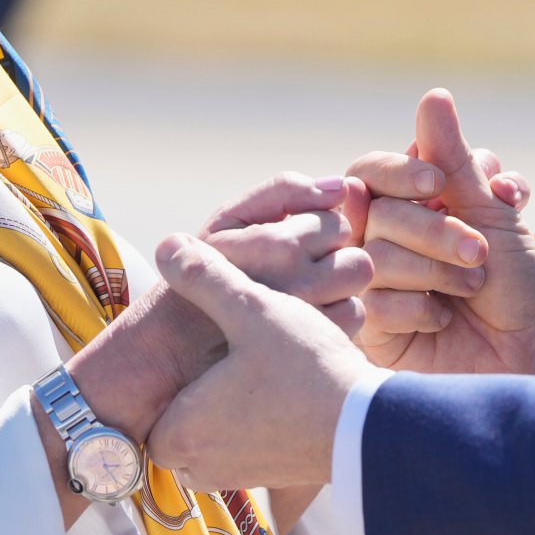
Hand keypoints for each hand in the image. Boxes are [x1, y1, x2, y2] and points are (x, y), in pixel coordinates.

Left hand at [146, 234, 368, 490]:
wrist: (367, 426)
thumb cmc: (305, 371)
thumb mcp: (252, 312)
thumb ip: (205, 278)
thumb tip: (168, 246)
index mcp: (178, 431)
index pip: (152, 402)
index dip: (178, 369)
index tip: (204, 350)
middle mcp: (198, 466)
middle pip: (181, 419)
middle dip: (201, 390)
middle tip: (232, 357)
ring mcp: (235, 477)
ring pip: (212, 435)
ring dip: (229, 408)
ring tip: (260, 370)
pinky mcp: (269, 480)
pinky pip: (244, 450)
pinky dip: (256, 425)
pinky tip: (284, 392)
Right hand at [200, 172, 376, 337]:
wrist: (176, 343)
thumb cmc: (208, 268)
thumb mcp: (232, 218)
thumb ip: (285, 191)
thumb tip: (341, 185)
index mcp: (276, 247)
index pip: (336, 223)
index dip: (319, 231)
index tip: (294, 244)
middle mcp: (295, 285)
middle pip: (357, 260)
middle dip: (337, 260)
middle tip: (307, 269)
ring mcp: (306, 325)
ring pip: (356, 294)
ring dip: (340, 288)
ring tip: (306, 293)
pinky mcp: (310, 349)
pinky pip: (352, 320)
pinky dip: (336, 315)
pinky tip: (306, 317)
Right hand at [350, 89, 534, 375]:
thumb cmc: (520, 277)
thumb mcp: (491, 209)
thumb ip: (455, 156)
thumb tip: (434, 95)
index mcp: (408, 204)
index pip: (372, 170)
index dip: (398, 170)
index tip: (436, 180)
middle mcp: (383, 239)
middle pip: (378, 213)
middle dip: (438, 231)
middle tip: (481, 253)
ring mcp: (374, 283)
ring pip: (376, 258)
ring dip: (437, 273)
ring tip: (474, 287)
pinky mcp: (372, 327)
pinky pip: (375, 304)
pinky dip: (420, 311)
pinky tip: (444, 320)